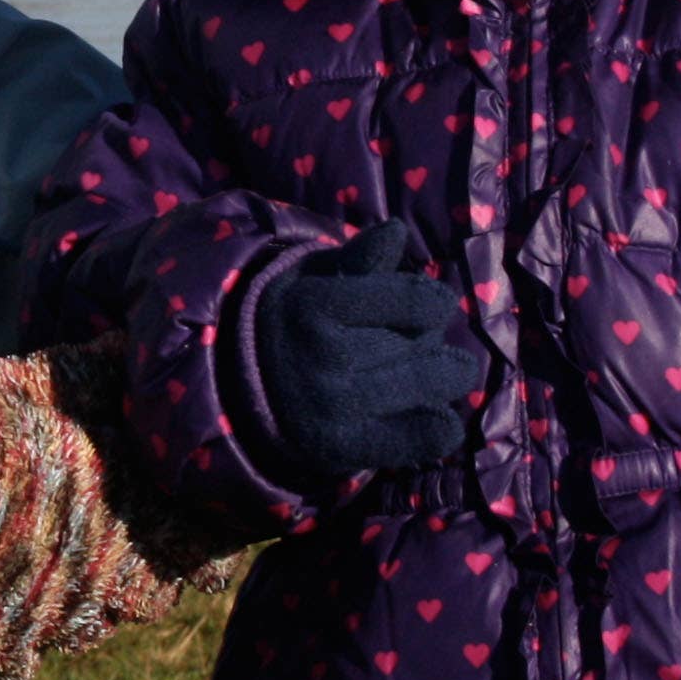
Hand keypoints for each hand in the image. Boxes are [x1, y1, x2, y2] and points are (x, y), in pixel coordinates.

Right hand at [0, 348, 202, 679]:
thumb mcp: (31, 381)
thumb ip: (102, 374)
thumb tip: (143, 351)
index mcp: (125, 514)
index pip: (202, 535)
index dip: (207, 523)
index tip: (200, 507)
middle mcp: (101, 584)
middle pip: (155, 589)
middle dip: (152, 564)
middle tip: (127, 529)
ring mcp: (47, 627)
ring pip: (93, 624)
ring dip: (88, 596)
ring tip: (55, 555)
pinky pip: (28, 649)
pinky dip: (20, 621)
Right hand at [251, 223, 482, 480]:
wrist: (241, 384)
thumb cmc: (296, 319)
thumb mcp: (314, 279)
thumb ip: (359, 258)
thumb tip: (396, 231)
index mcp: (316, 304)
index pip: (419, 302)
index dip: (434, 302)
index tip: (430, 305)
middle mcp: (323, 355)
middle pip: (424, 344)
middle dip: (431, 342)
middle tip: (419, 345)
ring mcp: (332, 406)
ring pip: (428, 388)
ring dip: (439, 381)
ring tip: (429, 377)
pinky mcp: (341, 447)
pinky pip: (418, 440)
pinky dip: (437, 429)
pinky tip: (436, 419)